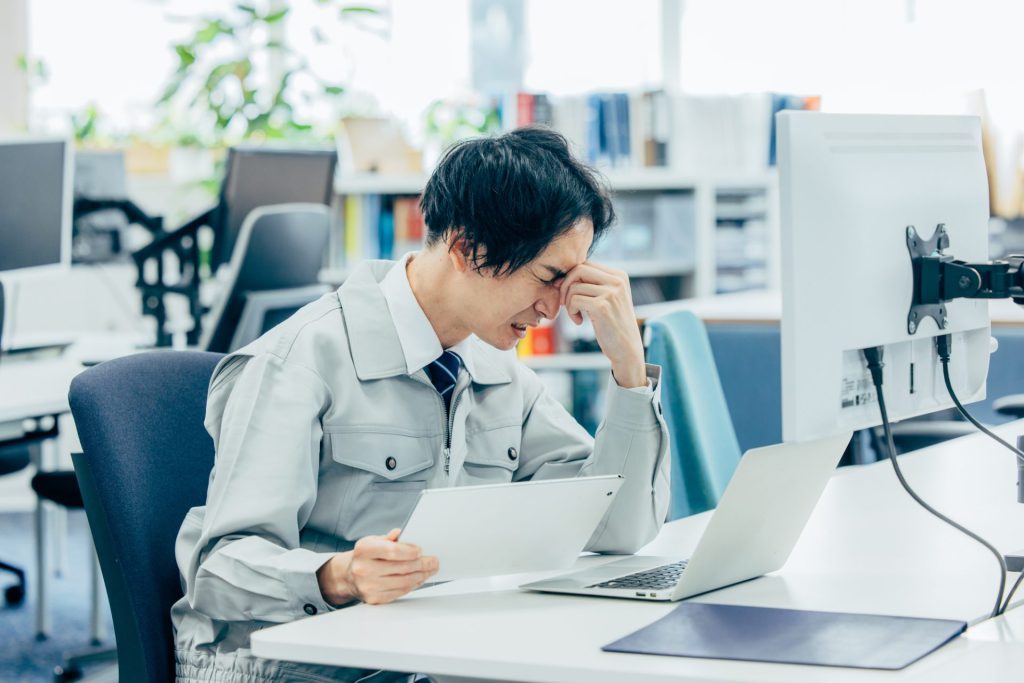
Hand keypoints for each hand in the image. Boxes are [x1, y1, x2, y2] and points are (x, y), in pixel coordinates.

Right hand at [317, 528, 438, 605]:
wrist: (349, 575)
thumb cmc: (365, 556)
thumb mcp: (372, 540)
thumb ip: (388, 538)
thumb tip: (401, 533)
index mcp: (364, 550)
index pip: (392, 551)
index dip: (410, 551)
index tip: (421, 550)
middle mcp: (364, 569)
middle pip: (401, 568)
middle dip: (422, 564)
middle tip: (434, 561)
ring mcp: (369, 586)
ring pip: (403, 582)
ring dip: (421, 576)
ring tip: (430, 570)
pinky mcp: (375, 599)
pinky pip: (400, 592)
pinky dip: (413, 585)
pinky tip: (419, 579)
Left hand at [560, 261, 646, 387]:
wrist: (627, 350)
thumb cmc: (613, 326)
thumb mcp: (607, 300)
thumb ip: (590, 285)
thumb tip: (559, 278)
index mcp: (619, 276)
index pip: (586, 264)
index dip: (571, 278)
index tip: (568, 295)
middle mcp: (617, 281)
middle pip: (578, 269)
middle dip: (565, 286)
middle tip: (565, 303)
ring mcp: (611, 293)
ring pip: (574, 287)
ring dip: (568, 303)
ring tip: (576, 316)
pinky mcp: (602, 306)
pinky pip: (574, 300)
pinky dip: (571, 312)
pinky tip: (579, 322)